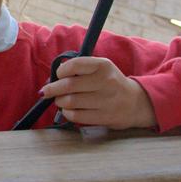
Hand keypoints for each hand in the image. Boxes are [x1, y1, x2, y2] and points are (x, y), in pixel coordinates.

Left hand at [42, 56, 157, 129]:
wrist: (134, 103)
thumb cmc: (109, 83)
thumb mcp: (100, 68)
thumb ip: (79, 69)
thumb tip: (52, 79)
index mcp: (103, 65)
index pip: (74, 64)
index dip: (60, 71)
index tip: (58, 75)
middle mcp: (106, 81)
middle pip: (68, 85)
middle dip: (52, 89)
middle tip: (46, 91)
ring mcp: (106, 101)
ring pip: (70, 101)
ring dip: (59, 101)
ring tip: (60, 100)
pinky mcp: (104, 117)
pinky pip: (76, 116)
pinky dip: (66, 113)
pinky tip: (68, 110)